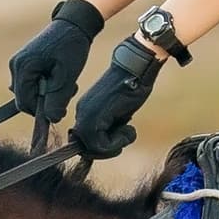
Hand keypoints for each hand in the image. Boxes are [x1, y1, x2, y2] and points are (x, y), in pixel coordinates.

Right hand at [4, 0, 103, 128]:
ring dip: (47, 93)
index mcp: (22, 68)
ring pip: (29, 91)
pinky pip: (31, 82)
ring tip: (65, 82)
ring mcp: (18, 63)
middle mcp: (15, 65)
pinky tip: (59, 76)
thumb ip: (57, 101)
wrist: (74, 23)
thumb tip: (51, 120)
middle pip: (25, 98)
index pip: (24, 103)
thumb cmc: (71, 47)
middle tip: (66, 91)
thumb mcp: (66, 78)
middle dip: (45, 101)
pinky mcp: (25, 61)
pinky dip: (45, 84)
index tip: (60, 107)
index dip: (41, 111)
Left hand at [69, 35, 163, 159]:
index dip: (102, 148)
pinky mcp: (93, 117)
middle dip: (108, 150)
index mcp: (85, 111)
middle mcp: (81, 113)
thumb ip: (108, 128)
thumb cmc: (132, 87)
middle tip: (124, 135)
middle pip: (88, 150)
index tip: (119, 137)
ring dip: (116, 146)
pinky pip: (101, 145)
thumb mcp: (118, 113)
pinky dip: (119, 142)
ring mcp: (85, 115)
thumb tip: (105, 149)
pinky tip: (129, 127)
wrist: (136, 69)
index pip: (84, 143)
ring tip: (128, 128)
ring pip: (94, 149)